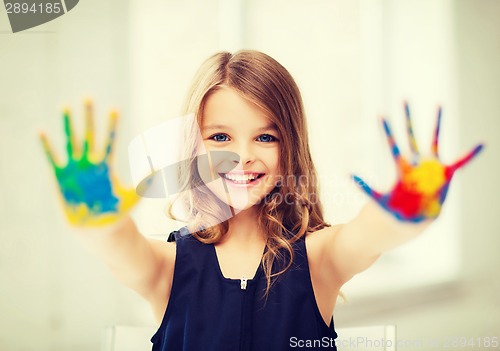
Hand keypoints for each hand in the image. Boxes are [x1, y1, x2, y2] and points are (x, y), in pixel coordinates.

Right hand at [39, 100, 138, 226]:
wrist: (99, 229)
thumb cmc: (117, 212)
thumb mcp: (134, 197)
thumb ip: (146, 183)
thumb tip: (160, 168)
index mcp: (106, 166)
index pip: (109, 141)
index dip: (111, 125)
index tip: (114, 108)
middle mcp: (90, 164)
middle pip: (89, 135)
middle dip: (89, 117)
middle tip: (88, 96)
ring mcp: (75, 169)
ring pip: (71, 142)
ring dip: (68, 125)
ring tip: (66, 106)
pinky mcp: (61, 177)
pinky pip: (52, 158)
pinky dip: (47, 145)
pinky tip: (41, 130)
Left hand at [352, 102, 483, 222]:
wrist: (412, 222)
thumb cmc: (394, 211)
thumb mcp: (378, 201)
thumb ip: (365, 187)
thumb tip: (346, 173)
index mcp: (400, 168)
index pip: (392, 144)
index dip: (386, 130)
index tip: (380, 114)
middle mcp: (414, 163)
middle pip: (410, 135)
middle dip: (407, 118)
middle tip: (403, 98)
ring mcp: (430, 167)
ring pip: (433, 140)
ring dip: (436, 123)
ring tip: (438, 104)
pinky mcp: (445, 175)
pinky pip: (460, 162)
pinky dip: (470, 154)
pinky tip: (481, 143)